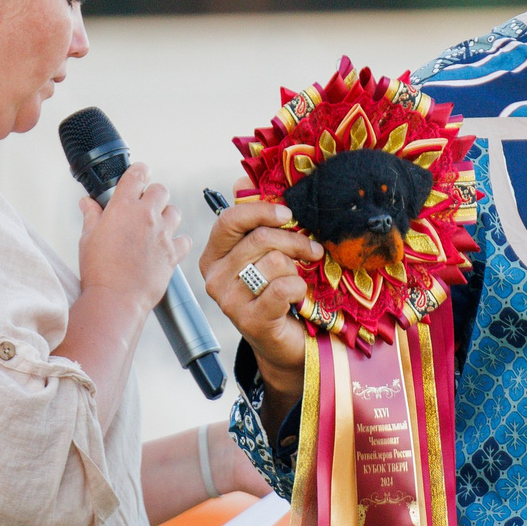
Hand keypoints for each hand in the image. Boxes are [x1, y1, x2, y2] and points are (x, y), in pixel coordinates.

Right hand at [77, 164, 186, 308]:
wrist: (116, 298)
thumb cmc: (99, 271)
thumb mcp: (88, 238)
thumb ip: (91, 216)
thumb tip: (87, 203)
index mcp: (123, 208)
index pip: (137, 175)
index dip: (139, 171)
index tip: (139, 173)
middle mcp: (146, 217)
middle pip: (161, 190)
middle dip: (153, 195)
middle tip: (144, 206)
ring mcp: (162, 234)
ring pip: (175, 212)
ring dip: (166, 216)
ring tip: (155, 227)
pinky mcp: (173, 253)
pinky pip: (184, 240)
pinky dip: (178, 241)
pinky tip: (167, 246)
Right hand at [199, 200, 322, 400]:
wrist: (284, 344)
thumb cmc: (275, 294)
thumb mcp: (264, 255)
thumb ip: (255, 222)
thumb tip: (239, 181)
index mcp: (213, 256)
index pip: (229, 220)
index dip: (260, 211)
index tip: (288, 213)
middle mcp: (214, 278)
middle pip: (259, 239)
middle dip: (294, 241)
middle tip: (313, 249)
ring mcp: (229, 301)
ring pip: (274, 262)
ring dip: (296, 269)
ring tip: (298, 279)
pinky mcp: (250, 320)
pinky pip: (283, 287)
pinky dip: (299, 288)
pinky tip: (298, 297)